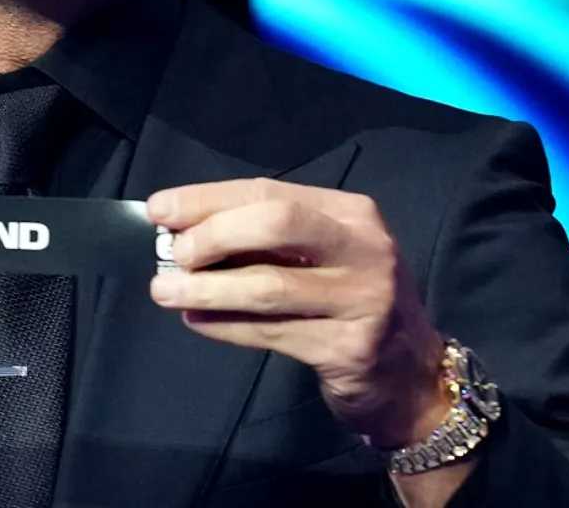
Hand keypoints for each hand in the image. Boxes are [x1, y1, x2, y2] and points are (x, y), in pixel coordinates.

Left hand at [145, 178, 450, 446]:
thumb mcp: (321, 257)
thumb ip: (265, 241)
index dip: (208, 199)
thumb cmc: (349, 304)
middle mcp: (364, 248)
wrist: (408, 376)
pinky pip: (271, 332)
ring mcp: (362, 299)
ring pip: (269, 286)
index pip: (269, 192)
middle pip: (276, 224)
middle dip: (213, 234)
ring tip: (164, 291)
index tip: (159, 209)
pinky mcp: (348, 347)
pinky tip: (197, 320)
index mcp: (351, 213)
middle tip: (172, 254)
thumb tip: (181, 230)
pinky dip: (225, 325)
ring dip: (206, 287)